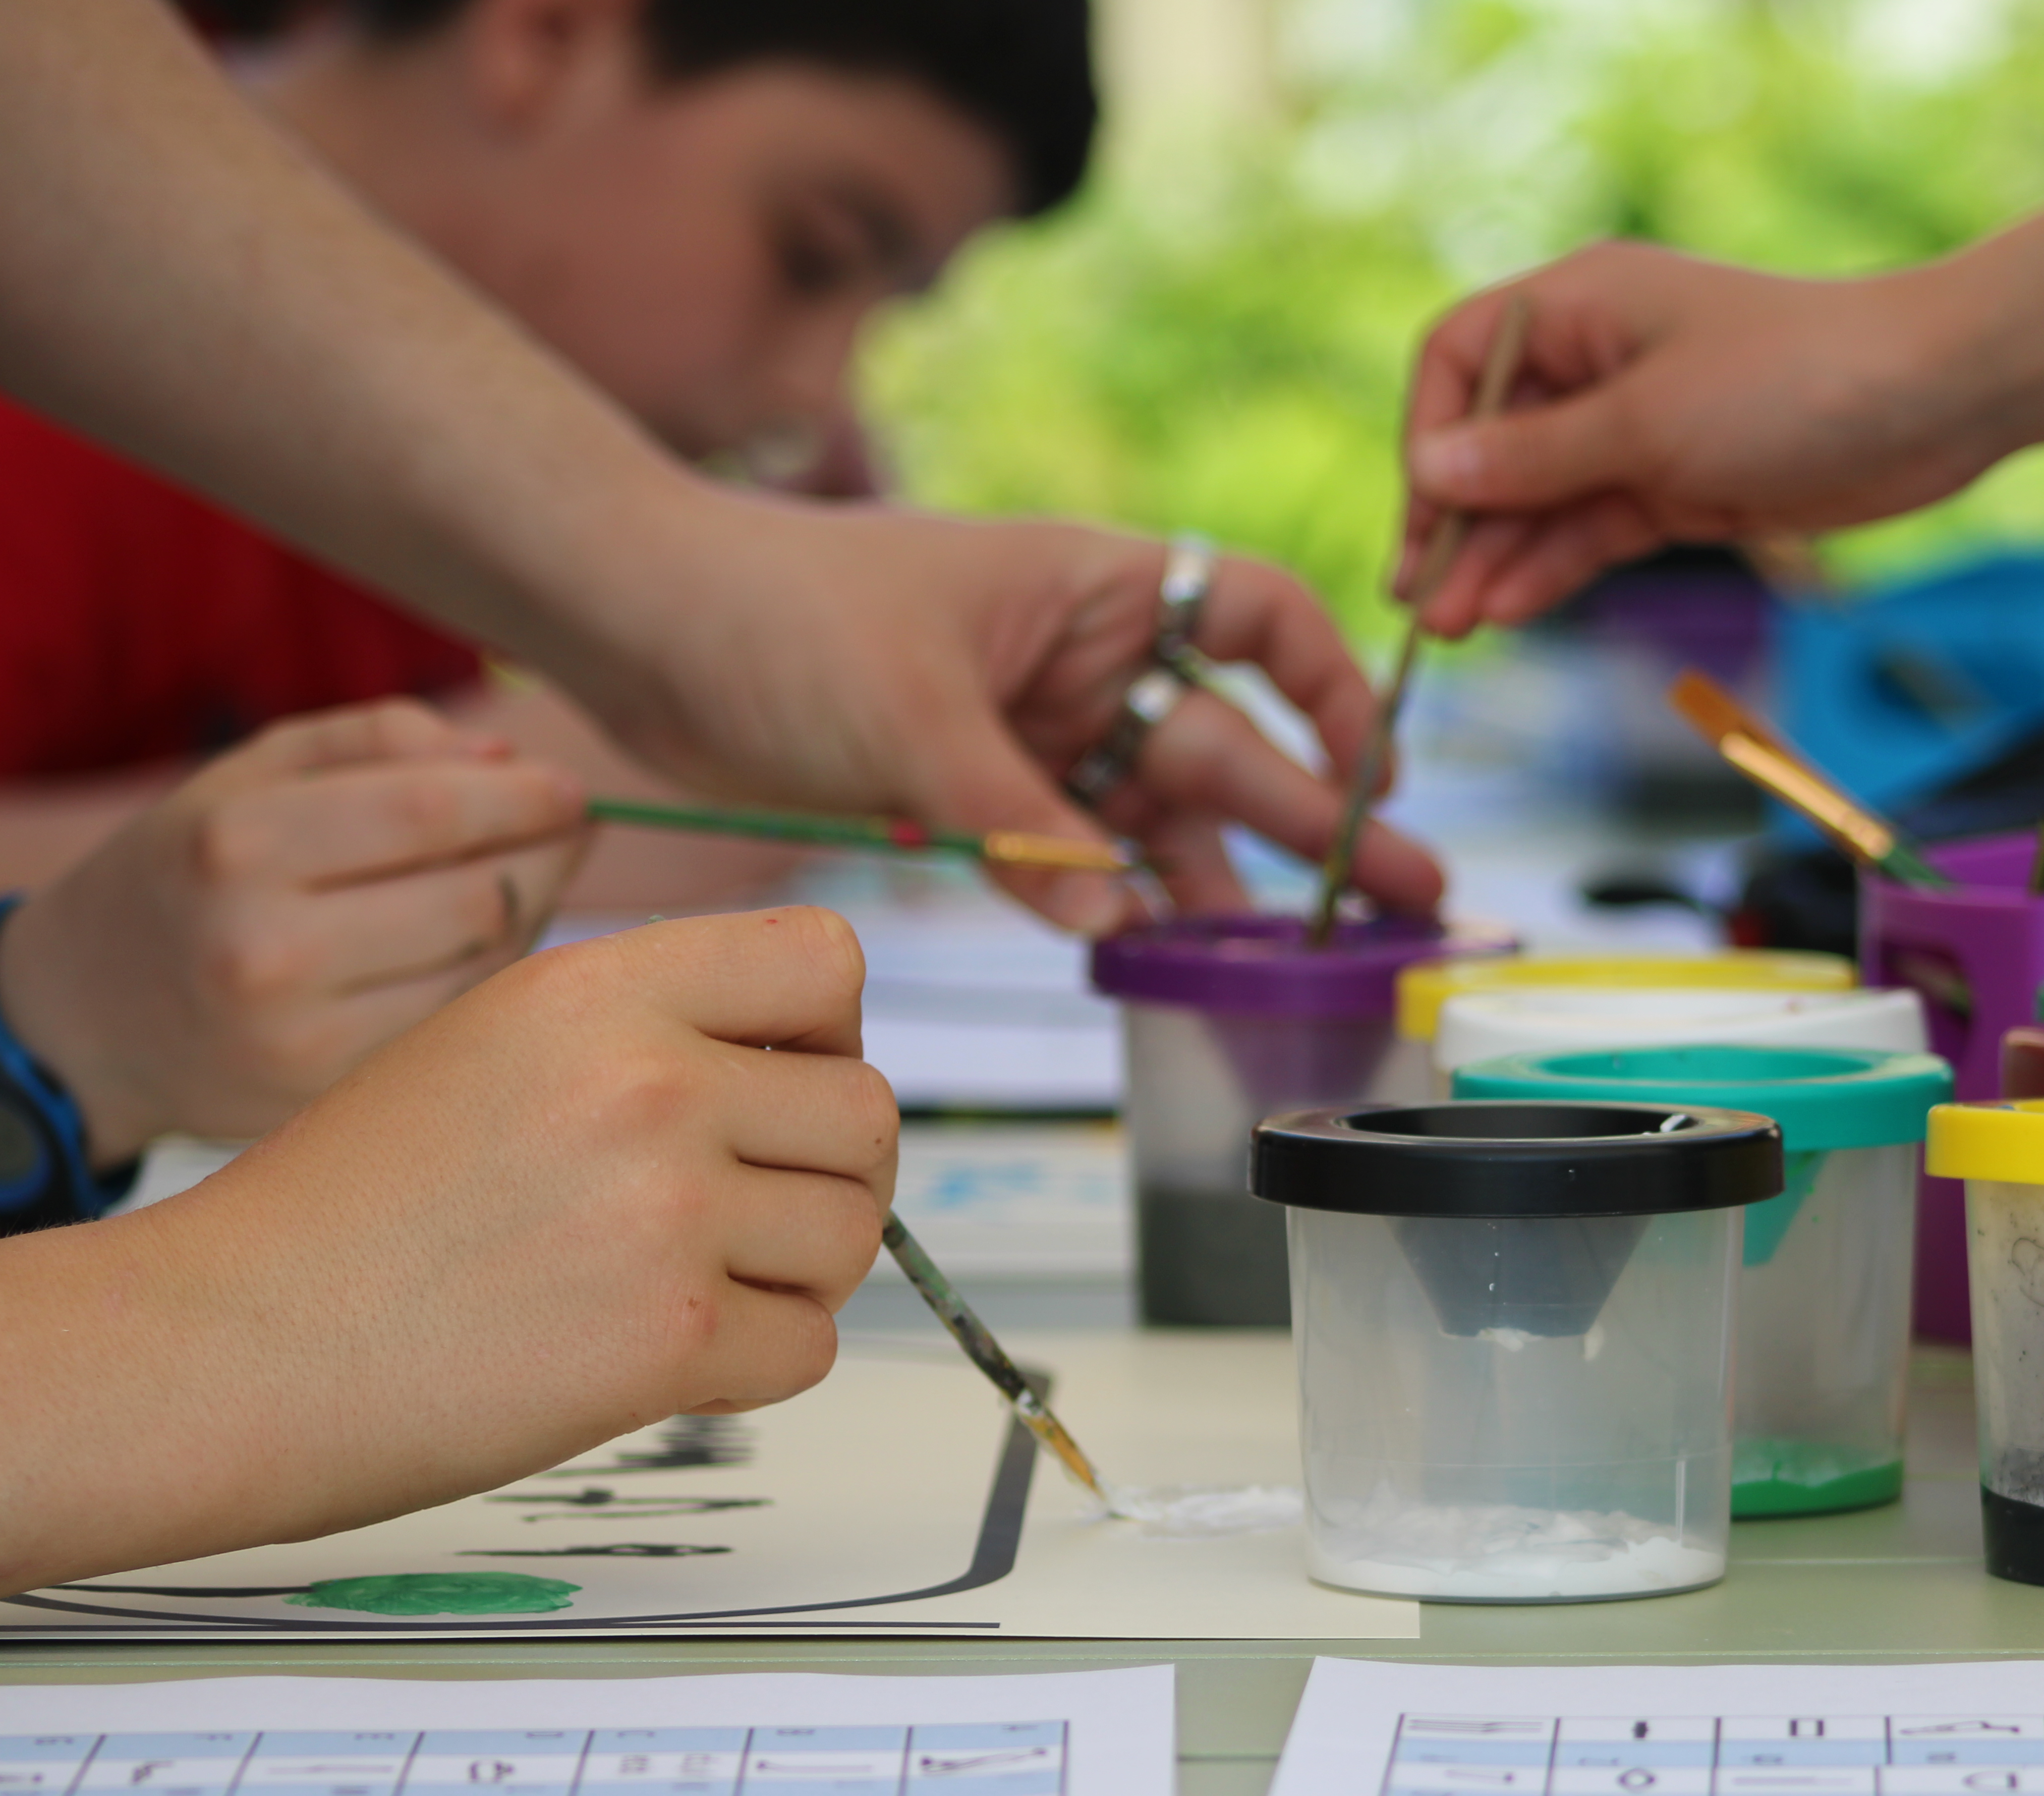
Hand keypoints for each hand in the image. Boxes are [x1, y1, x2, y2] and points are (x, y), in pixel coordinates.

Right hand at [0, 700, 588, 1164]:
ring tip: (523, 884)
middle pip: (477, 896)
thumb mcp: (257, 774)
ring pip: (485, 969)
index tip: (573, 791)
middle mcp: (266, 947)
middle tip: (571, 834)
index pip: (433, 811)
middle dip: (547, 856)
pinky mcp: (331, 1097)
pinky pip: (459, 1025)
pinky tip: (484, 950)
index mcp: (240, 844)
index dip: (525, 797)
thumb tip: (506, 758)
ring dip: (531, 920)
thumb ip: (381, 741)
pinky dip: (494, 983)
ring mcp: (301, 1037)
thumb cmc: (197, 871)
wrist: (89, 1017)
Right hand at [0, 908, 895, 1596]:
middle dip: (828, 1173)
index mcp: (597, 989)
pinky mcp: (669, 1337)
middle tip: (744, 1217)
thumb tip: (805, 1071)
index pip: (826, 958)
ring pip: (856, 1231)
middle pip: (868, 1111)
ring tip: (690, 1286)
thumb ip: (646, 1036)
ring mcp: (665, 1209)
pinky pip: (811, 1343)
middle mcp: (646, 1081)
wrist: (220, 1346)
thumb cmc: (345, 1214)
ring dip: (798, 1274)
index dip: (827, 1032)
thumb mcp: (493, 1048)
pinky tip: (664, 1358)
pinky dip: (757, 1365)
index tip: (778, 1088)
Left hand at [615, 500, 1443, 932]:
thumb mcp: (912, 714)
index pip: (1255, 616)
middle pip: (1225, 742)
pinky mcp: (969, 795)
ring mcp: (1029, 731)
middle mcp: (1077, 659)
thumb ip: (1020, 822)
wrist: (638, 623)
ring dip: (1217, 884)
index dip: (1331, 692)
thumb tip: (1114, 920)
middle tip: (1405, 898)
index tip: (1380, 777)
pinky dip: (1108, 905)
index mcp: (1089, 587)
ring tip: (1299, 960)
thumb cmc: (778, 612)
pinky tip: (1156, 957)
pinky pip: (1068, 859)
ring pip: (1154, 817)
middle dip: (1315, 821)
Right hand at [1397, 245, 1993, 636]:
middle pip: (1492, 441)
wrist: (1931, 399)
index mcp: (1580, 303)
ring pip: (1538, 497)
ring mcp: (1636, 426)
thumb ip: (1534, 457)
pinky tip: (1507, 609)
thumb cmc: (1790, 380)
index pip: (1461, 359)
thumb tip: (1431, 471)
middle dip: (1453, 521)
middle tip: (1417, 603)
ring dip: (1493, 558)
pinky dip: (1549, 567)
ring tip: (1451, 627)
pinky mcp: (1675, 483)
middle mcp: (1597, 359)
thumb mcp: (1645, 422)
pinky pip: (1589, 528)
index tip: (1424, 514)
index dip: (1430, 436)